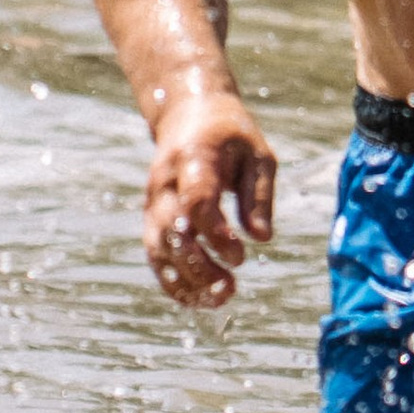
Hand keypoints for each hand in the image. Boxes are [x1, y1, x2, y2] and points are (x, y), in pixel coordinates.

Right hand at [141, 89, 276, 306]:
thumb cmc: (231, 135)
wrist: (188, 113)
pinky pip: (155, 254)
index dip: (216, 235)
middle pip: (172, 232)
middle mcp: (165, 183)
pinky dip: (172, 281)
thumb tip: (261, 238)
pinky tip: (199, 299)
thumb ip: (259, 195)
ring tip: (220, 298)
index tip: (240, 256)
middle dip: (199, 266)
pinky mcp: (152, 216)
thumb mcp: (258, 154)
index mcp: (194, 159)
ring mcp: (154, 201)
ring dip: (185, 280)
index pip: (197, 203)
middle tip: (230, 287)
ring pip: (158, 249)